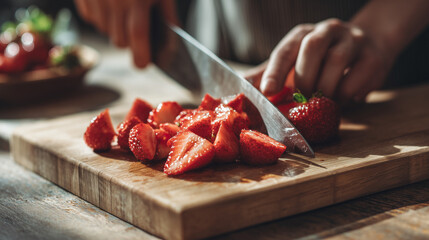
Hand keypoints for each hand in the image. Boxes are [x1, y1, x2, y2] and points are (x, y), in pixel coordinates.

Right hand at [74, 0, 178, 67]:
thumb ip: (168, 13)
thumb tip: (173, 39)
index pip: (138, 35)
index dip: (141, 54)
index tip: (142, 65)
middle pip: (120, 40)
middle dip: (130, 42)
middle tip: (137, 28)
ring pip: (104, 31)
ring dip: (114, 29)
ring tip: (123, 10)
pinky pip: (90, 18)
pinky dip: (100, 17)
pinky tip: (108, 3)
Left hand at [246, 18, 395, 102]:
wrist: (366, 49)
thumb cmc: (320, 61)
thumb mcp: (293, 64)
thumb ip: (269, 73)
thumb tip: (241, 86)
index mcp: (302, 34)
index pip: (285, 50)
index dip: (275, 71)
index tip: (268, 92)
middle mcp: (327, 31)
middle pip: (312, 48)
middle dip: (304, 79)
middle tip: (302, 99)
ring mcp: (352, 40)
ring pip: (337, 60)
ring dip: (326, 88)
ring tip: (323, 103)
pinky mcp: (373, 56)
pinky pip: (359, 76)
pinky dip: (347, 94)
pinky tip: (343, 100)